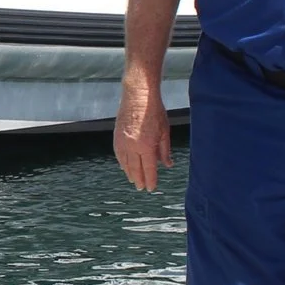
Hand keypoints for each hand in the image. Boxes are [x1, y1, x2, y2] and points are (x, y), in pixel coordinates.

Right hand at [114, 74, 171, 191]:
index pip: (149, 169)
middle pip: (136, 169)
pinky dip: (122, 163)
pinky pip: (118, 155)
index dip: (151, 180)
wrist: (138, 96)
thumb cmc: (154, 111)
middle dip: (139, 180)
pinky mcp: (117, 137)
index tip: (151, 188)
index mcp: (146, 146)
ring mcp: (123, 142)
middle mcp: (133, 146)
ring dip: (130, 173)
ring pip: (125, 164)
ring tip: (133, 180)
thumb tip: (167, 164)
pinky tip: (124, 167)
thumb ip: (165, 150)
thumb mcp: (164, 131)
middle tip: (141, 188)